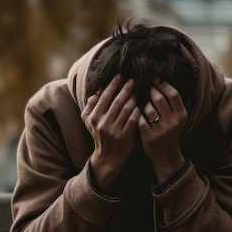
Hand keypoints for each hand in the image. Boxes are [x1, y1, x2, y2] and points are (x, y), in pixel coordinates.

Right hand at [81, 75, 140, 190]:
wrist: (108, 156)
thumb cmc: (99, 135)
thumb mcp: (88, 122)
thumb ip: (90, 106)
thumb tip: (96, 91)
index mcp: (94, 117)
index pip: (105, 96)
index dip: (113, 84)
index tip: (120, 75)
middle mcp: (103, 123)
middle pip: (117, 101)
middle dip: (126, 89)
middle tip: (133, 80)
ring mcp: (115, 130)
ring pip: (126, 109)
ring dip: (134, 98)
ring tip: (139, 90)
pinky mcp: (125, 136)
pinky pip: (134, 119)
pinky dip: (138, 110)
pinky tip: (143, 104)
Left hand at [138, 80, 186, 182]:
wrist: (166, 154)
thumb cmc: (170, 132)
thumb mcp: (178, 119)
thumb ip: (173, 103)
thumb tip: (162, 81)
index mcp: (181, 115)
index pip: (173, 94)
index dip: (163, 85)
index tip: (155, 81)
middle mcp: (173, 122)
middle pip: (159, 99)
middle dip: (151, 91)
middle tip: (146, 88)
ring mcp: (161, 130)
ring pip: (148, 109)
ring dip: (143, 103)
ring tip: (141, 101)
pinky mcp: (150, 137)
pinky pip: (140, 120)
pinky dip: (137, 115)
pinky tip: (136, 112)